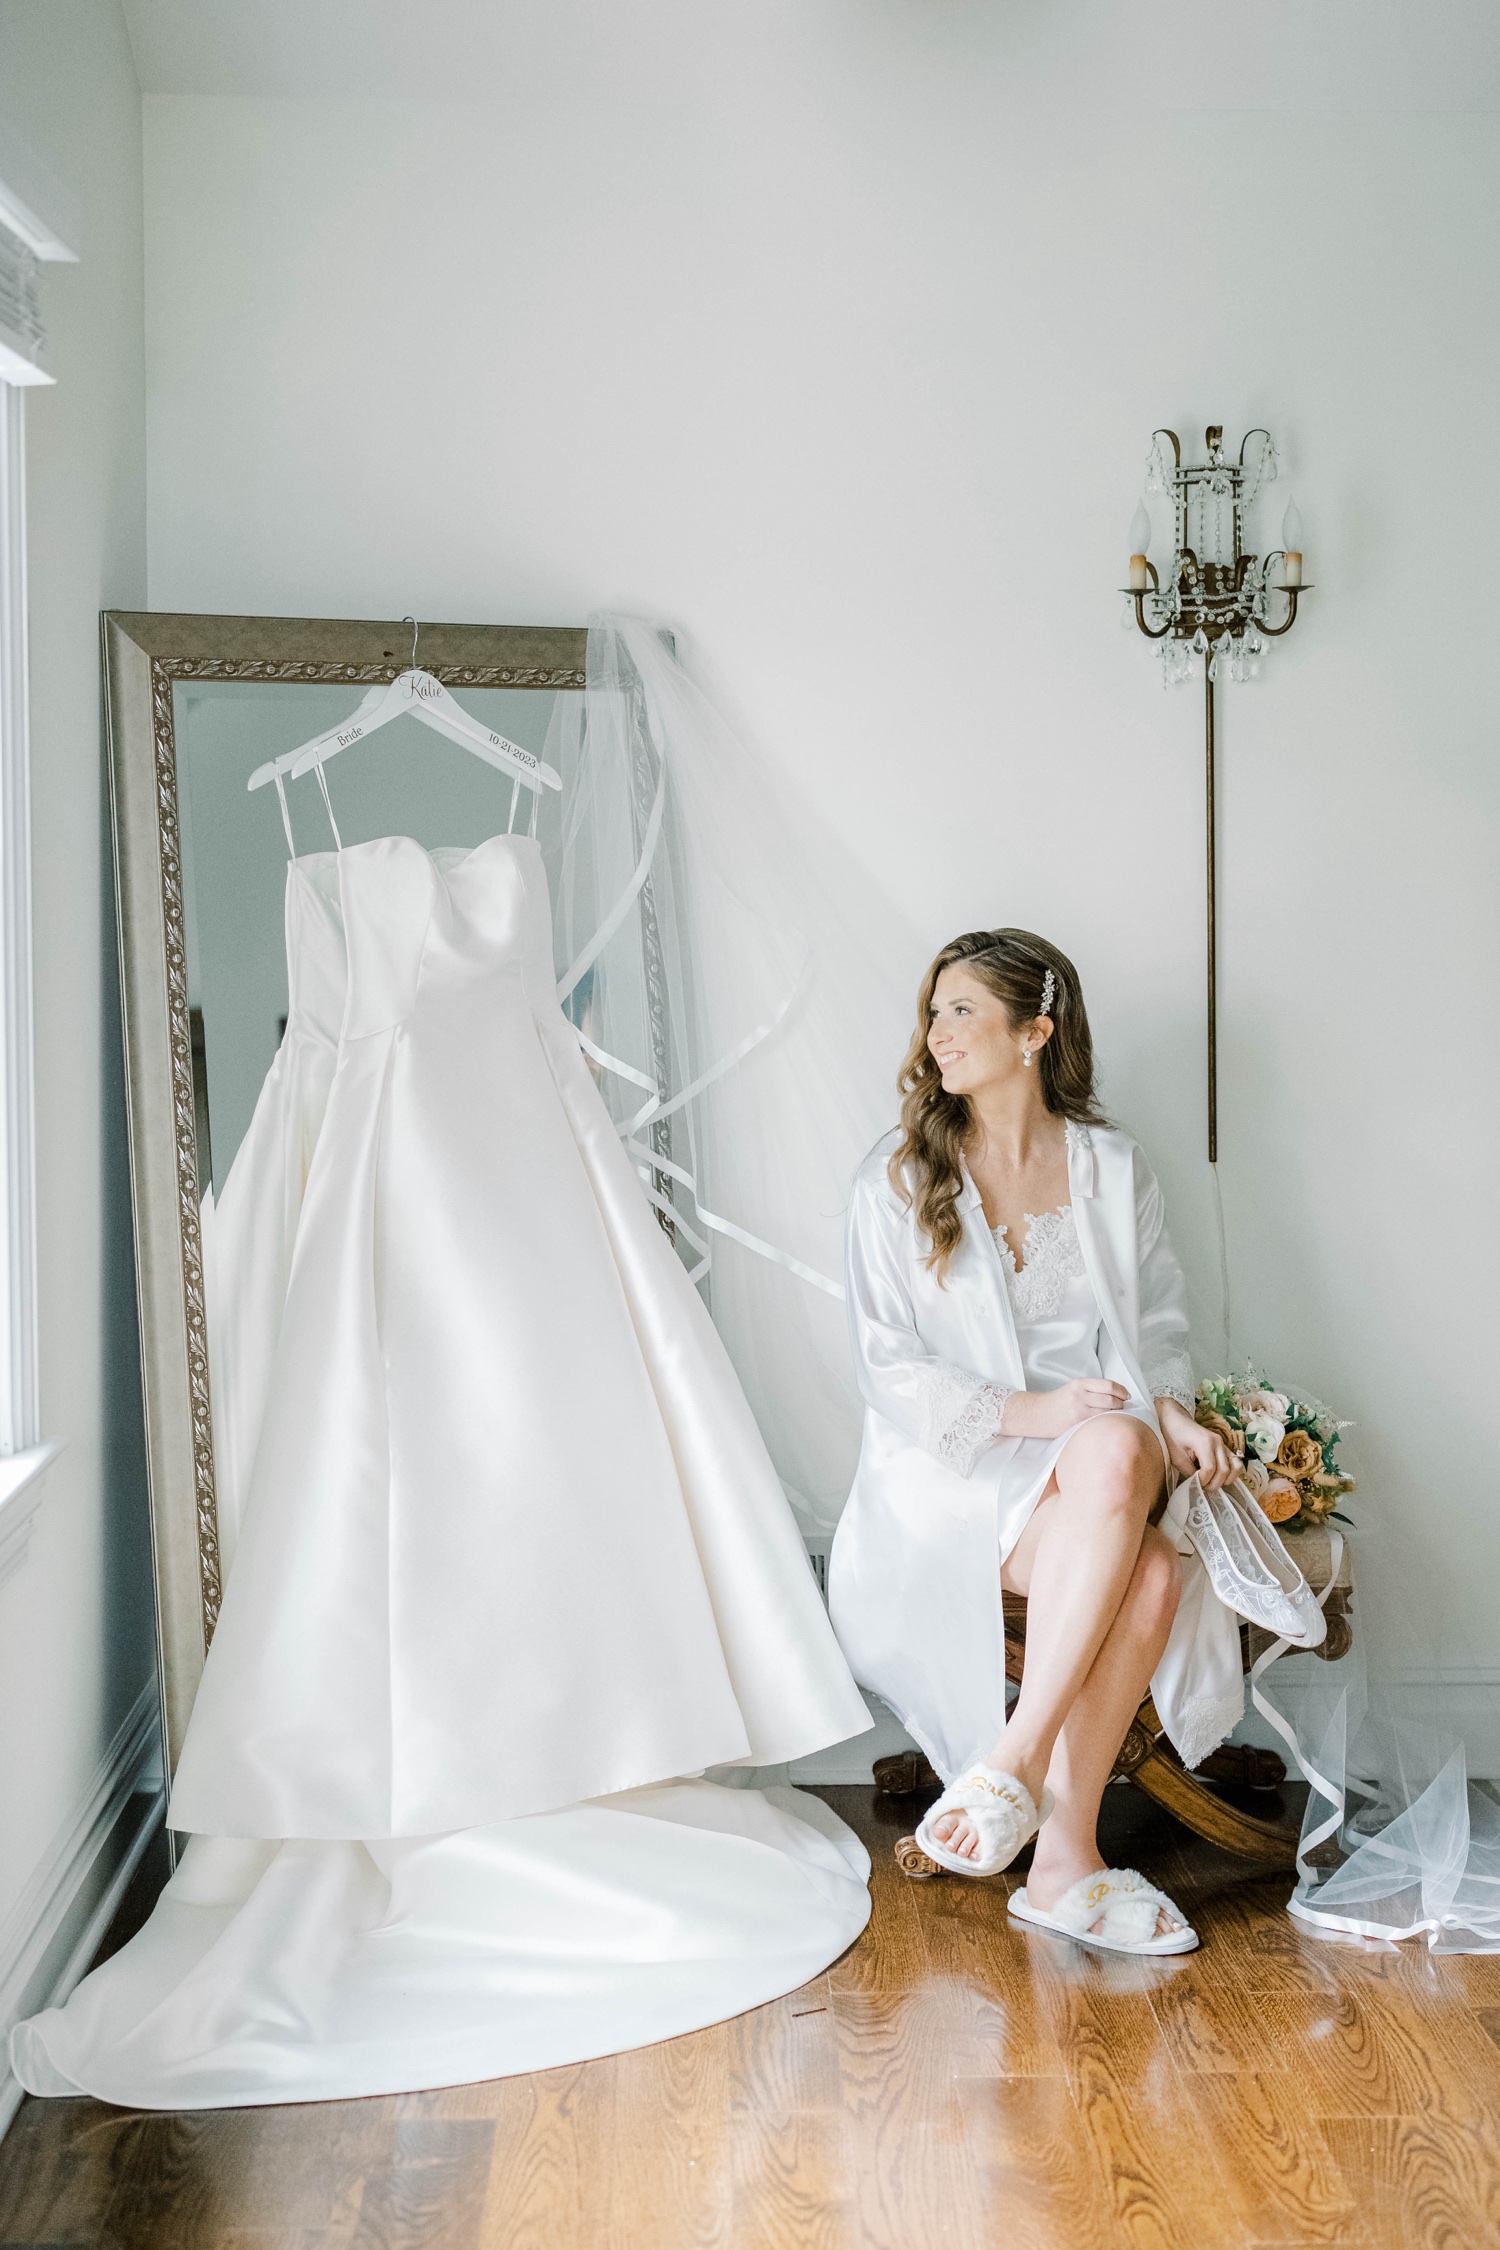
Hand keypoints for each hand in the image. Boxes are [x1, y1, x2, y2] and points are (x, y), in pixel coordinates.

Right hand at [1001, 1379, 1129, 1440]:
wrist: (1038, 1414)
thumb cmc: (1058, 1401)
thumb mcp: (1074, 1388)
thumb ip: (1093, 1389)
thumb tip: (1118, 1394)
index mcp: (1079, 1384)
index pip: (1108, 1385)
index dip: (1122, 1391)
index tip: (1127, 1395)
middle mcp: (1079, 1397)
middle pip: (1111, 1400)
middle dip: (1121, 1404)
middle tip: (1123, 1406)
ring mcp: (1078, 1412)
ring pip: (1107, 1413)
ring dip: (1116, 1414)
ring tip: (1116, 1414)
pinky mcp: (1076, 1425)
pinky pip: (1098, 1423)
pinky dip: (1106, 1422)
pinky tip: (1107, 1423)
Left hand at [1156, 1398, 1234, 1491]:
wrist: (1176, 1420)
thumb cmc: (1173, 1437)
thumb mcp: (1176, 1457)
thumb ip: (1189, 1472)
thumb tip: (1200, 1484)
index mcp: (1205, 1443)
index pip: (1210, 1469)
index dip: (1203, 1481)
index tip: (1195, 1485)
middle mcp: (1218, 1443)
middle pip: (1224, 1470)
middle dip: (1214, 1483)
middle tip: (1202, 1488)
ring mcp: (1223, 1444)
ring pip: (1236, 1467)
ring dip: (1226, 1479)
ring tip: (1212, 1483)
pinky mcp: (1224, 1447)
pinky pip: (1236, 1462)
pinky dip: (1231, 1473)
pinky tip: (1219, 1477)